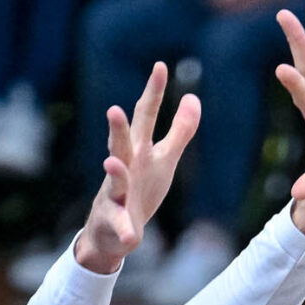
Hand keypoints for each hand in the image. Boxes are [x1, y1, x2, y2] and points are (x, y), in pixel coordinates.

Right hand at [73, 61, 198, 272]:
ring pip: (115, 180)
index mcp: (139, 150)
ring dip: (114, 172)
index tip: (160, 66)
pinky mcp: (116, 221)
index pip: (146, 116)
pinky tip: (132, 238)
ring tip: (110, 162)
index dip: (154, 92)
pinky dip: (126, 230)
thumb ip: (179, 130)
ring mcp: (116, 194)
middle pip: (122, 143)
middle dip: (118, 128)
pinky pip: (121, 226)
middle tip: (114, 109)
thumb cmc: (139, 189)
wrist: (112, 233)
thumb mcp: (163, 158)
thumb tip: (193, 97)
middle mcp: (124, 167)